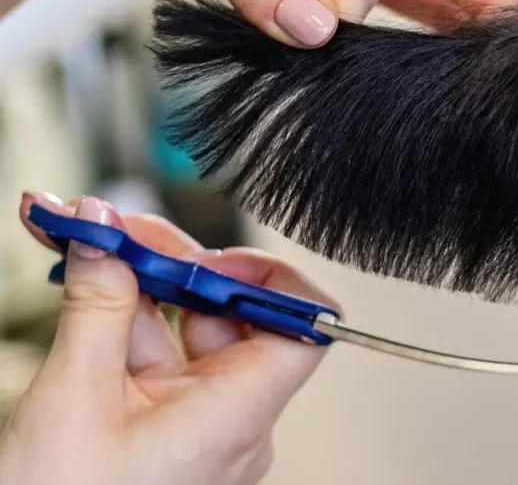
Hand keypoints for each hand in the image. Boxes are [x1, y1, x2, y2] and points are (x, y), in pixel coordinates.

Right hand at [0, 192, 334, 484]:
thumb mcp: (73, 399)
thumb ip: (97, 305)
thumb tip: (105, 232)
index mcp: (236, 415)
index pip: (304, 329)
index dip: (270, 280)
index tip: (209, 255)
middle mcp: (233, 421)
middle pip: (229, 314)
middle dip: (169, 263)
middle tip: (109, 228)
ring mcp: (201, 426)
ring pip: (185, 330)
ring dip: (134, 286)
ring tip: (80, 243)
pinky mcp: (168, 429)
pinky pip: (160, 361)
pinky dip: (121, 324)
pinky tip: (86, 288)